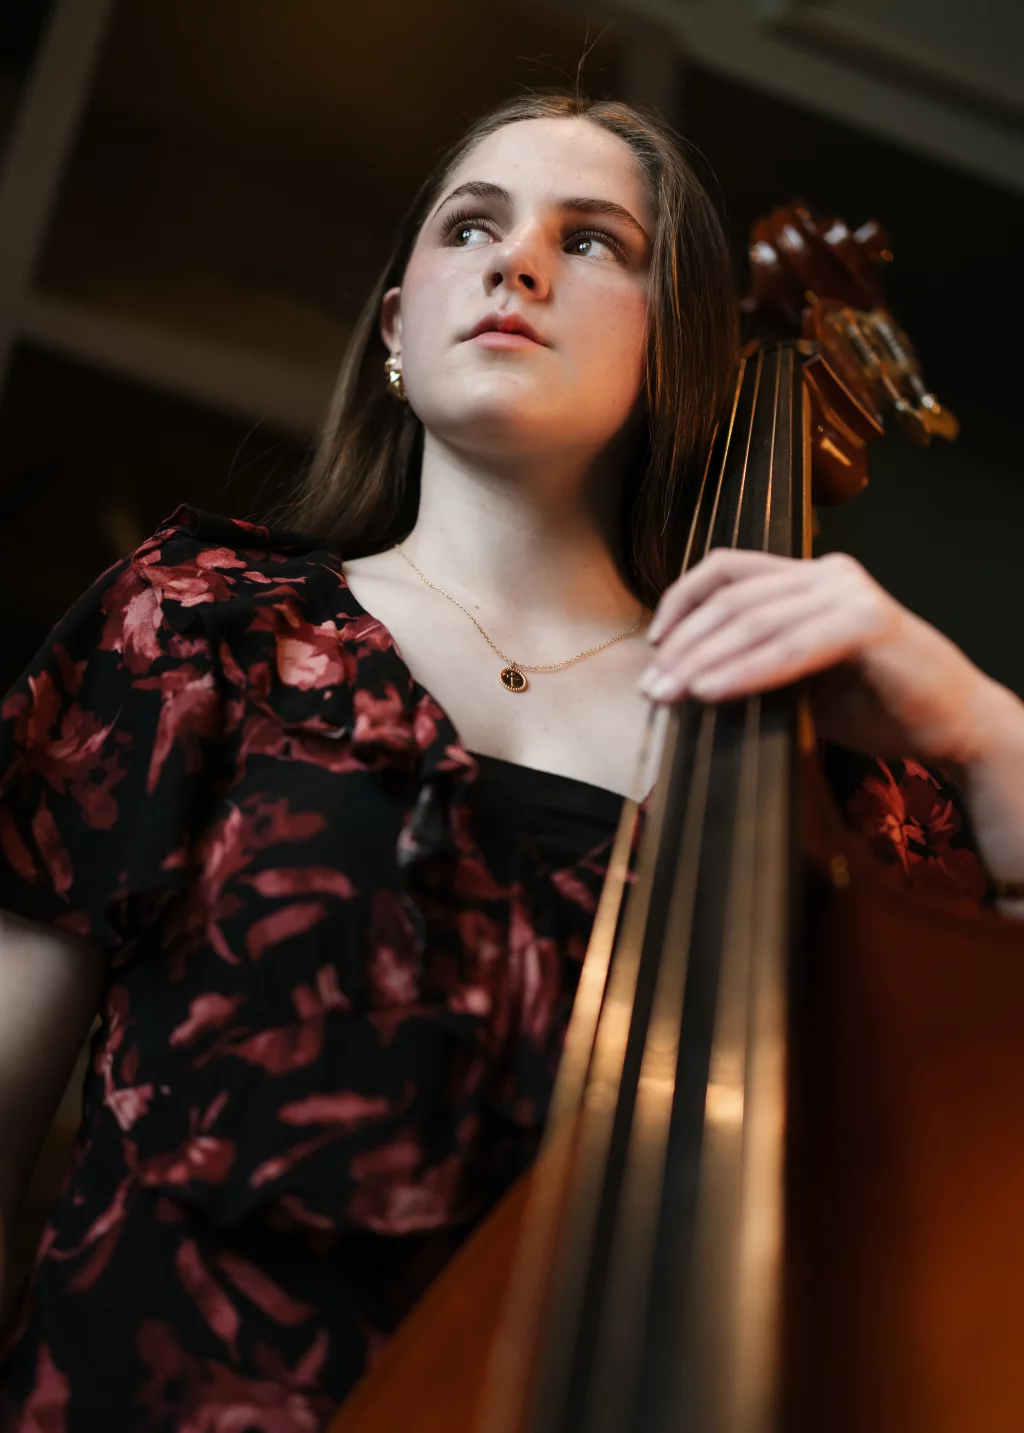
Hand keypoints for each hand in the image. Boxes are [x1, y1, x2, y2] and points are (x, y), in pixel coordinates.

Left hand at [638, 548, 1000, 768]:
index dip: (682, 601)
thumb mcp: (800, 681)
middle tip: (651, 686)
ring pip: (756, 621)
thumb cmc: (877, 705)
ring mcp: (849, 592)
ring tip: (668, 693)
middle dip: (683, 644)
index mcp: (810, 577)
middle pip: (733, 598)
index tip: (654, 645)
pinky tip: (711, 691)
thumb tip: (681, 678)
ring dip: (703, 661)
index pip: (728, 570)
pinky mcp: (868, 622)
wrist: (953, 725)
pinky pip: (791, 648)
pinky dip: (746, 670)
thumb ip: (754, 665)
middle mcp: (828, 574)